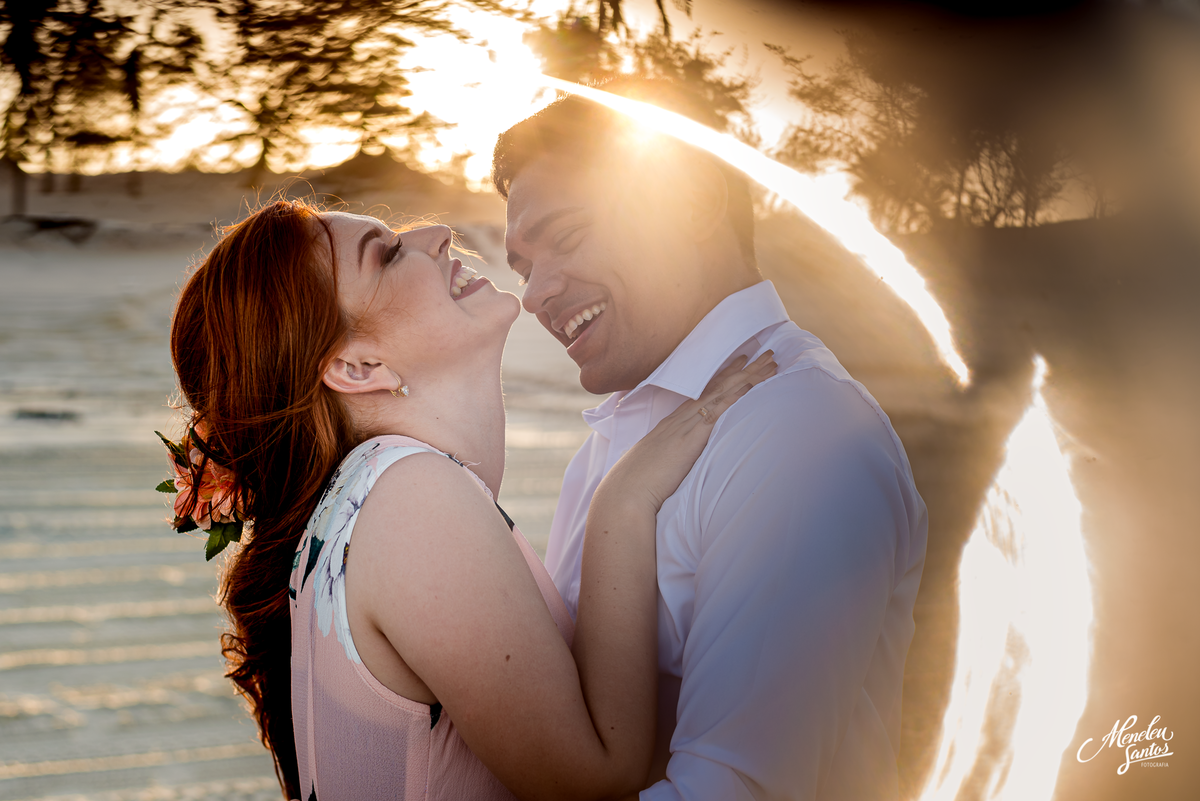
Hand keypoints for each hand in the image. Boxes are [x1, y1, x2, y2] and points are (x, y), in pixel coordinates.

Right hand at [595, 351, 776, 515]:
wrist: (627, 491)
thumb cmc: (641, 481)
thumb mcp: (662, 461)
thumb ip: (675, 454)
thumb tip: (682, 457)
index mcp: (674, 422)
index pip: (705, 392)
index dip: (726, 375)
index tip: (743, 362)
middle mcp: (682, 417)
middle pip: (718, 386)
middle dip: (744, 369)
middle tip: (767, 353)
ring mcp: (686, 424)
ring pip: (723, 392)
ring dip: (748, 376)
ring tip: (770, 362)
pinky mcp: (692, 437)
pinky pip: (717, 411)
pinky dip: (735, 396)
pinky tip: (751, 385)